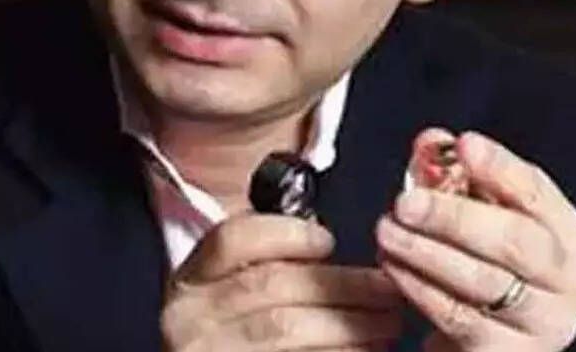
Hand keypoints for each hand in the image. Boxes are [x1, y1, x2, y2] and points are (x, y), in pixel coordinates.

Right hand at [163, 213, 403, 350]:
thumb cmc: (231, 344)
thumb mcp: (225, 305)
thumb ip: (262, 272)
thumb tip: (325, 252)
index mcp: (189, 285)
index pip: (232, 240)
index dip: (285, 235)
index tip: (328, 241)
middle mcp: (191, 319)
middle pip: (272, 284)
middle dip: (340, 284)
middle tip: (386, 288)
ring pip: (288, 328)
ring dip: (349, 325)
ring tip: (386, 323)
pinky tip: (365, 351)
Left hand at [376, 130, 575, 350]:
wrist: (489, 340)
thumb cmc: (485, 267)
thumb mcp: (478, 219)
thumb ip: (456, 177)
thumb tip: (430, 141)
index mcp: (566, 236)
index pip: (538, 193)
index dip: (500, 167)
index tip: (463, 145)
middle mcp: (567, 282)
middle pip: (516, 243)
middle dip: (455, 217)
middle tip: (405, 202)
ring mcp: (543, 323)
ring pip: (483, 282)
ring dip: (426, 251)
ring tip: (387, 231)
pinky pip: (458, 317)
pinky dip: (419, 287)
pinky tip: (391, 266)